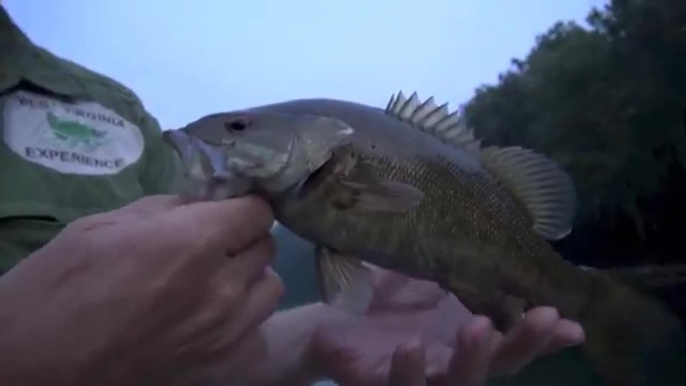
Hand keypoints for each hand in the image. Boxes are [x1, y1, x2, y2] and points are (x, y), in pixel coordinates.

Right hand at [0, 194, 282, 385]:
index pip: (257, 211)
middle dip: (244, 237)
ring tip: (217, 279)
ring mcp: (224, 331)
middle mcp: (221, 288)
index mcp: (192, 243)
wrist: (33, 364)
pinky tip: (212, 316)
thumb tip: (201, 203)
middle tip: (215, 241)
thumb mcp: (105, 225)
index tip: (229, 206)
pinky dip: (243, 317)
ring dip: (249, 277)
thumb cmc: (58, 286)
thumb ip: (166, 210)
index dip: (244, 204)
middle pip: (266, 247)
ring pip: (268, 288)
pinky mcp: (217, 363)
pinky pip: (255, 329)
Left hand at [309, 267, 584, 385]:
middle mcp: (450, 361)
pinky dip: (408, 369)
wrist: (331, 317)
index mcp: (464, 334)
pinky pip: (398, 384)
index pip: (513, 341)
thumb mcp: (421, 272)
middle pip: (499, 365)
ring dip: (473, 358)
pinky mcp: (378, 384)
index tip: (574, 325)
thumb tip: (487, 226)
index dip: (544, 337)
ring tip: (479, 327)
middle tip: (547, 317)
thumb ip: (452, 260)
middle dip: (524, 343)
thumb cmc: (384, 297)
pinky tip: (412, 346)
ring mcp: (419, 376)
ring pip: (458, 382)